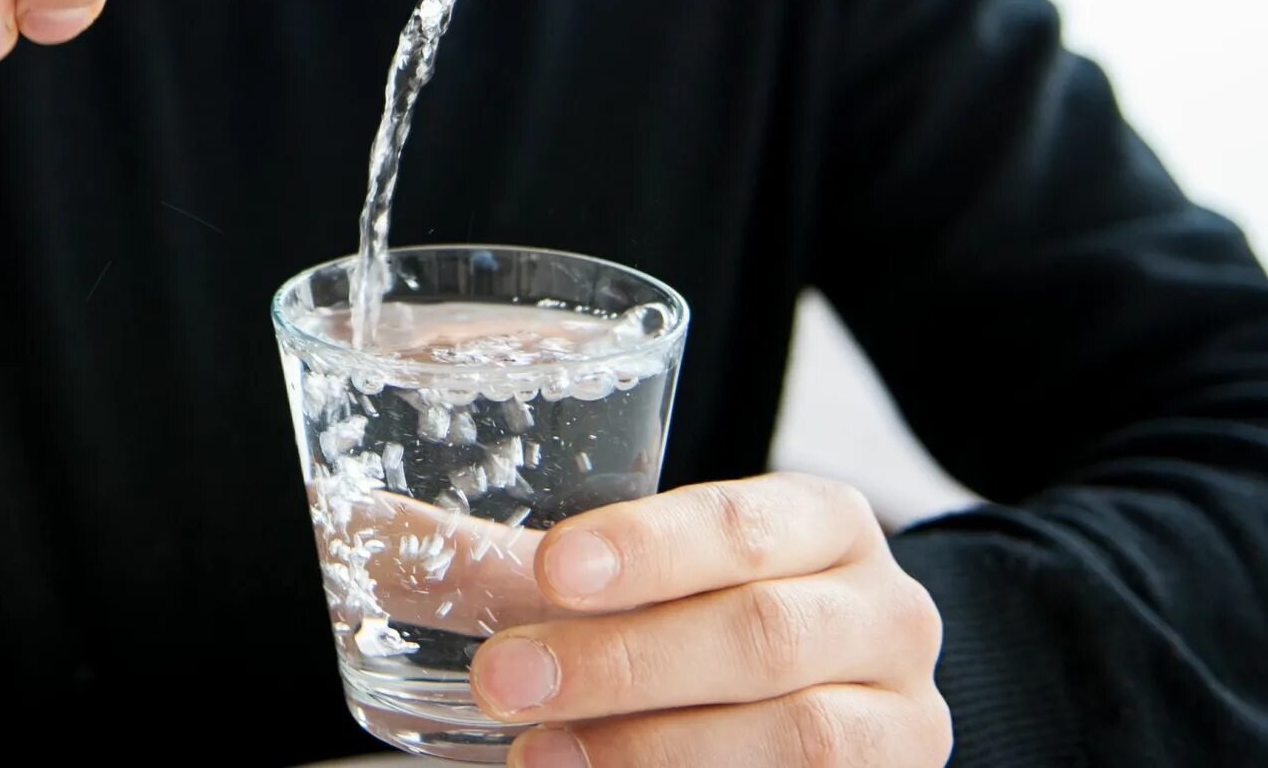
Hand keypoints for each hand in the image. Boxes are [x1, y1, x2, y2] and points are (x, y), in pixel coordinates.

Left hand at [449, 475, 949, 765]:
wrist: (835, 697)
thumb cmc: (716, 609)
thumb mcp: (638, 573)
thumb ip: (518, 565)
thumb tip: (366, 535)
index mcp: (824, 524)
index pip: (742, 523)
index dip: (649, 548)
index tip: (551, 570)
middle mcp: (883, 615)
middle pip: (762, 637)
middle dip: (623, 665)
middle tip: (502, 679)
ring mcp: (901, 719)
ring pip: (800, 740)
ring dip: (656, 751)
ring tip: (540, 758)